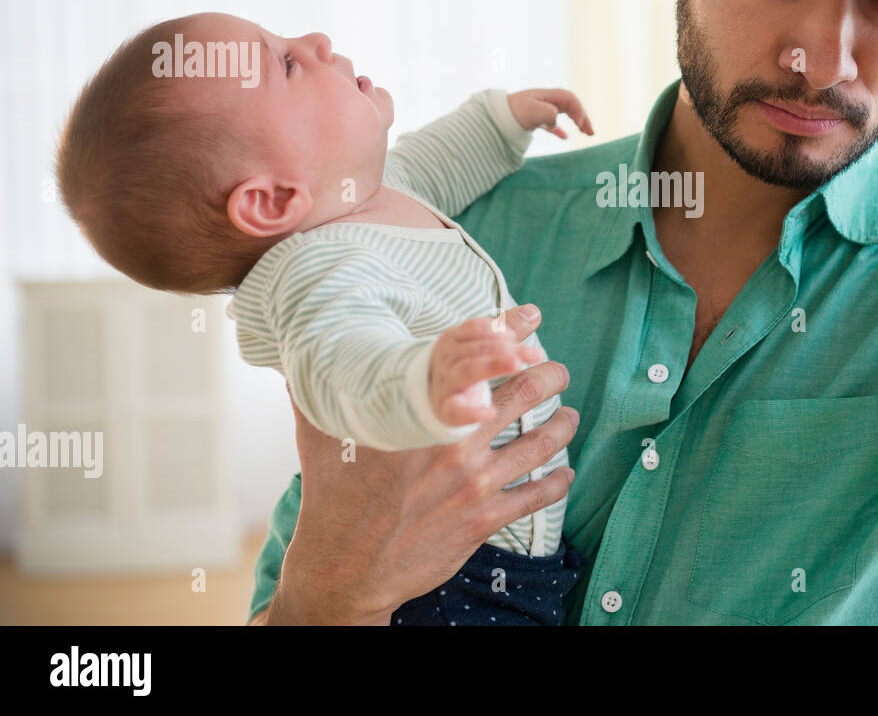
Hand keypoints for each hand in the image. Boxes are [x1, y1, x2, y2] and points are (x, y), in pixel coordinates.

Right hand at [268, 304, 578, 624]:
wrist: (344, 569)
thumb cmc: (333, 498)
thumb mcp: (322, 436)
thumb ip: (318, 394)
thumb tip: (296, 363)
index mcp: (421, 416)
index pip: (475, 362)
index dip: (509, 335)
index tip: (529, 319)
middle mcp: (454, 444)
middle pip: (521, 395)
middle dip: (548, 375)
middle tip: (557, 369)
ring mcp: (473, 483)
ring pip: (539, 444)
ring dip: (562, 425)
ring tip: (569, 415)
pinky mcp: (483, 520)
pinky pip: (535, 496)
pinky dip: (557, 482)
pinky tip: (564, 473)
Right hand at [428, 313, 545, 427]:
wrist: (429, 398)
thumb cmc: (462, 365)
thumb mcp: (481, 344)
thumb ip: (507, 328)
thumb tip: (533, 311)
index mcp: (454, 339)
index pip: (474, 328)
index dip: (495, 330)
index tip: (514, 337)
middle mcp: (447, 359)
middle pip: (476, 349)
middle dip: (505, 348)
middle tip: (535, 354)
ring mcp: (445, 385)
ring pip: (466, 371)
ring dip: (492, 365)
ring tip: (517, 365)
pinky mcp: (447, 410)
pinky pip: (455, 411)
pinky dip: (471, 413)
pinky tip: (491, 413)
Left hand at [507, 88, 594, 139]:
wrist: (493, 118)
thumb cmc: (512, 113)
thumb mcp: (532, 112)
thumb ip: (549, 114)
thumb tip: (555, 122)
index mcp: (546, 96)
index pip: (570, 99)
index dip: (579, 110)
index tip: (580, 125)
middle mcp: (544, 100)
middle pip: (570, 105)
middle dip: (583, 117)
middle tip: (590, 132)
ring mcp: (539, 109)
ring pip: (563, 113)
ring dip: (576, 122)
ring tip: (586, 133)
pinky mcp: (533, 120)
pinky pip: (551, 123)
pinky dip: (560, 130)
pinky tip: (565, 138)